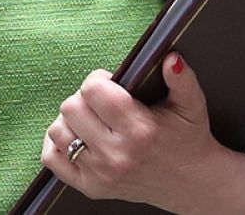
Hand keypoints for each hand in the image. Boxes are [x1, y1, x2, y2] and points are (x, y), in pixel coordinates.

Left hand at [40, 53, 244, 213]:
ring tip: (90, 119)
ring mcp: (101, 173)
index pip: (93, 90)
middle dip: (83, 97)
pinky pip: (53, 161)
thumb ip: (182, 79)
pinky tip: (76, 136)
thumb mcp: (191, 105)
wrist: (190, 182)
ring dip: (70, 120)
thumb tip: (171, 59)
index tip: (110, 83)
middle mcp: (117, 154)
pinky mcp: (91, 187)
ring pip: (58, 131)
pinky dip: (57, 145)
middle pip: (71, 108)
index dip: (98, 79)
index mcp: (140, 129)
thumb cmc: (189, 139)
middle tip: (100, 100)